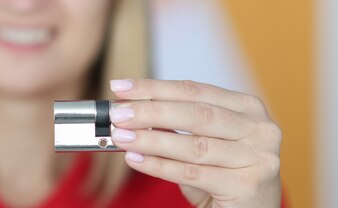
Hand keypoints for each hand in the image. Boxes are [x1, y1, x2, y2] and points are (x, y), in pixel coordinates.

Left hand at [109, 79, 281, 207]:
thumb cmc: (223, 174)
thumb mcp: (203, 142)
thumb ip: (176, 124)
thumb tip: (130, 110)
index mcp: (247, 108)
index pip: (194, 90)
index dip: (155, 87)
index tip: (121, 87)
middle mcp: (259, 129)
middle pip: (196, 114)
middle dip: (151, 111)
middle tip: (118, 114)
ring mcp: (258, 158)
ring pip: (194, 146)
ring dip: (152, 140)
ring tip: (121, 137)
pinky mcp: (247, 186)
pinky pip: (193, 173)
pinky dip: (160, 166)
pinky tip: (136, 159)